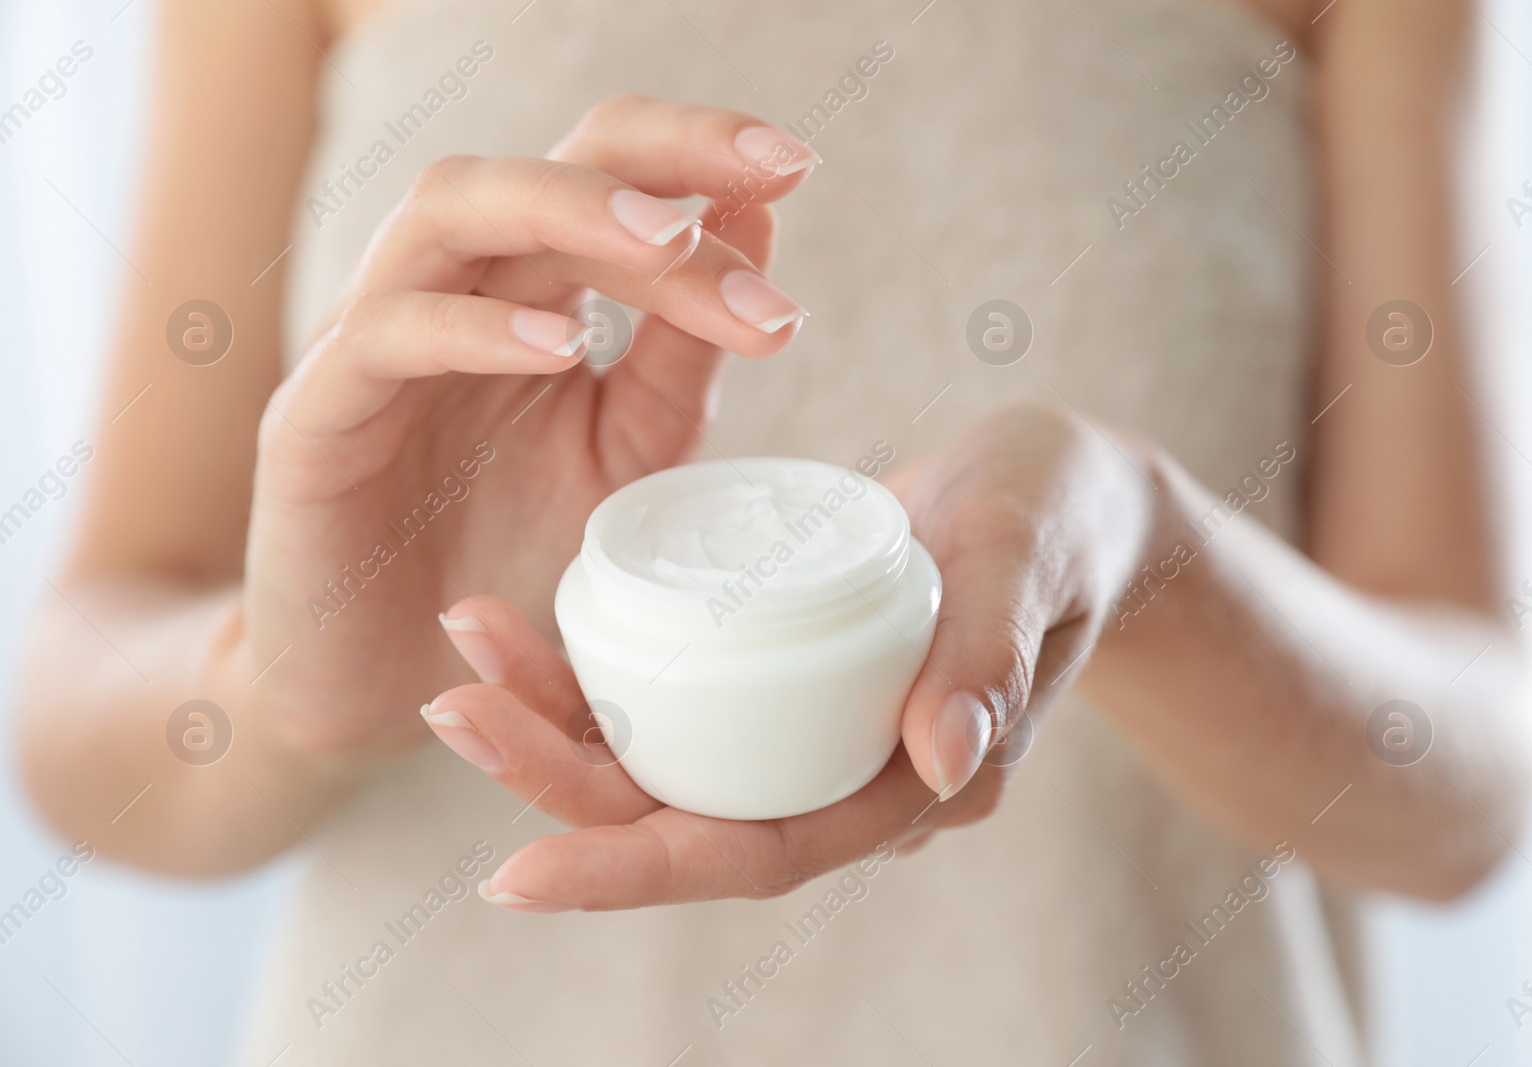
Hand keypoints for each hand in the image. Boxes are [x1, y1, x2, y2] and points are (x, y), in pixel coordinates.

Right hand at [234, 96, 817, 760]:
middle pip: (540, 165)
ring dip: (570, 213)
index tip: (798, 167)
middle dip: (658, 155)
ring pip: (451, 212)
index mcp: (531, 288)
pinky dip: (476, 330)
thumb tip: (762, 226)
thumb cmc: (514, 556)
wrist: (399, 682)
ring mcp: (374, 341)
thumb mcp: (629, 456)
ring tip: (672, 241)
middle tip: (767, 173)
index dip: (699, 152)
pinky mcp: (314, 416)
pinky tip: (563, 348)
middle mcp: (453, 290)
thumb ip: (681, 357)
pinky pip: (385, 337)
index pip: (610, 175)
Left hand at [426, 407, 1155, 909]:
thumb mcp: (1027, 561)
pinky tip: (529, 626)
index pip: (759, 856)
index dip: (638, 872)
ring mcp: (809, 733)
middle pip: (681, 816)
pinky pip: (677, 697)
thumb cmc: (1055, 522)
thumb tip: (944, 759)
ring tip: (467, 652)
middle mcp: (845, 778)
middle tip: (452, 709)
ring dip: (555, 724)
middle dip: (556, 783)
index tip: (518, 872)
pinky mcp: (781, 680)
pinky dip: (598, 670)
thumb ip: (991, 655)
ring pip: (663, 760)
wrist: (1063, 498)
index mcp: (908, 788)